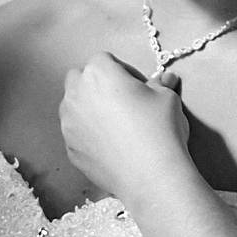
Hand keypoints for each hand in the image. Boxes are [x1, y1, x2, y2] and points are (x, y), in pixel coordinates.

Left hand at [58, 50, 191, 202]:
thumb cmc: (159, 129)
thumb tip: (166, 79)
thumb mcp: (167, 98)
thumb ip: (160, 84)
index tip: (138, 88)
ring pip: (73, 107)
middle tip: (122, 103)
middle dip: (97, 86)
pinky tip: (111, 148)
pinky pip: (76, 135)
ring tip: (115, 127)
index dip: (123, 71)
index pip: (104, 60)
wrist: (151, 176)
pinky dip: (88, 136)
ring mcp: (69, 124)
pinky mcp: (70, 150)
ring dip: (88, 110)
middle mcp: (76, 94)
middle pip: (80, 79)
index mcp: (98, 72)